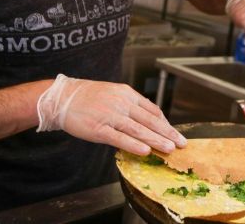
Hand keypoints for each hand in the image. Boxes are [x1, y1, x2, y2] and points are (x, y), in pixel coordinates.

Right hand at [37, 75, 185, 155]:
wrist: (62, 97)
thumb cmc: (88, 97)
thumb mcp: (113, 93)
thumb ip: (130, 105)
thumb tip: (148, 119)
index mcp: (127, 94)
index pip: (152, 110)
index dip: (166, 123)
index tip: (175, 133)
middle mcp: (121, 103)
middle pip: (150, 120)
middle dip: (168, 133)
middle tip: (182, 143)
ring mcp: (110, 116)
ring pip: (139, 130)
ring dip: (156, 140)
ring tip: (170, 149)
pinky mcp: (98, 129)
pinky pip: (120, 138)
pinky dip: (134, 145)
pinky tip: (146, 151)